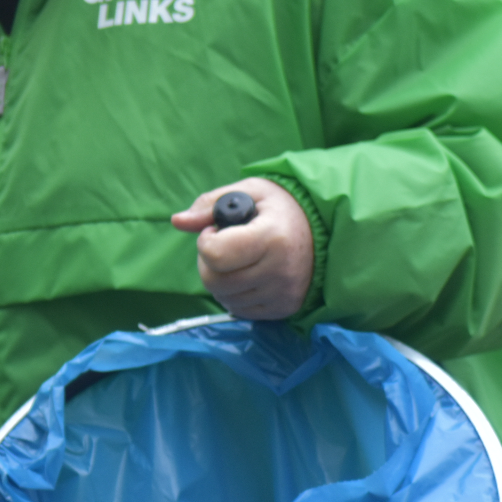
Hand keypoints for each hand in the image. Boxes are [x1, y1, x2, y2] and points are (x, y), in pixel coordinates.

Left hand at [171, 177, 313, 320]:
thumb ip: (209, 204)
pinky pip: (240, 310)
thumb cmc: (279, 207)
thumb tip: (177, 221)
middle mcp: (280, 271)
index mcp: (272, 238)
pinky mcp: (285, 308)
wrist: (324, 229)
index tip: (217, 230)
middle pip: (215, 281)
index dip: (206, 241)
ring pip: (224, 298)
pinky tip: (246, 274)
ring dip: (219, 279)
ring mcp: (284, 293)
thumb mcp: (248, 192)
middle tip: (223, 245)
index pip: (215, 255)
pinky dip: (233, 294)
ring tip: (238, 259)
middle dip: (208, 262)